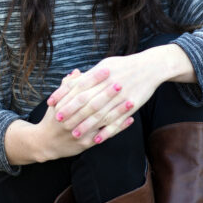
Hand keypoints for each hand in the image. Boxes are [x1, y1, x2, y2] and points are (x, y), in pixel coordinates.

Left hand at [49, 45, 195, 144]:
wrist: (151, 66)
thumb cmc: (125, 65)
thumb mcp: (105, 64)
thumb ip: (89, 75)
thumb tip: (71, 81)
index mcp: (102, 73)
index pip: (78, 85)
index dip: (64, 94)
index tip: (51, 102)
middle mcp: (110, 85)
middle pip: (86, 100)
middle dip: (71, 111)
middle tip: (58, 120)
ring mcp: (121, 96)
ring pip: (100, 113)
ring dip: (86, 124)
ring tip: (74, 133)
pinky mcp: (132, 106)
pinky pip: (117, 121)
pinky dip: (106, 131)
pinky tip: (96, 138)